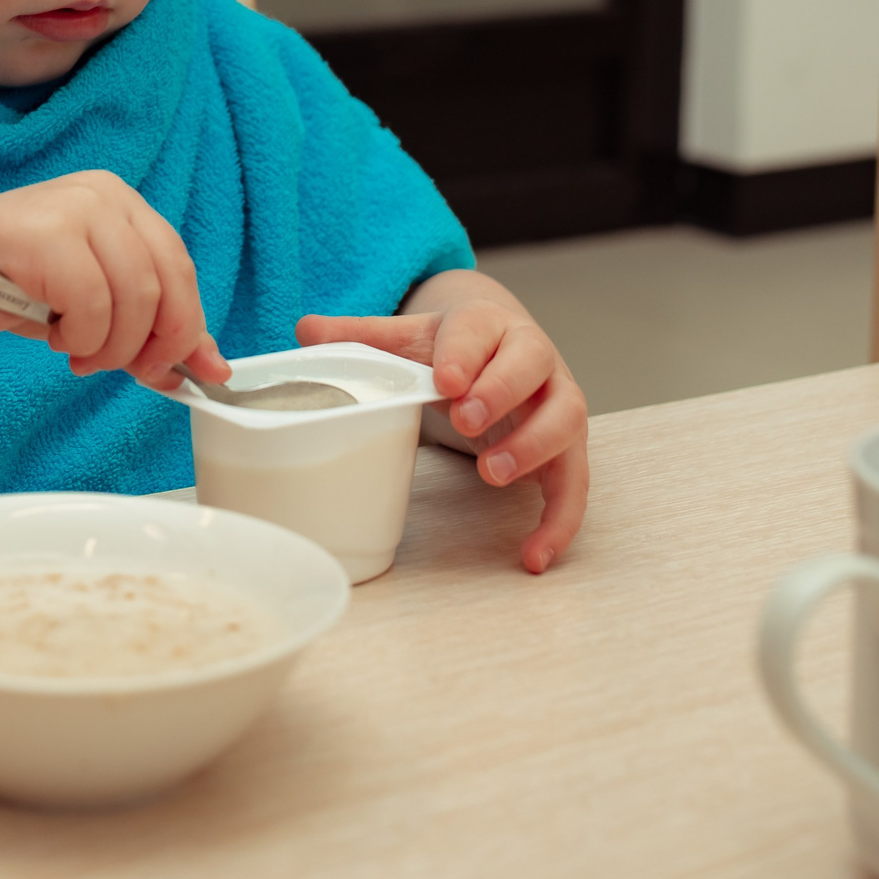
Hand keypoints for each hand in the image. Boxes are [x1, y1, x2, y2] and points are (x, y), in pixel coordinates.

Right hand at [0, 171, 231, 389]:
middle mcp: (104, 194)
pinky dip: (81, 337)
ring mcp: (73, 207)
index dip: (186, 326)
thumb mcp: (98, 304)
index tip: (180, 370)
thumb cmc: (17, 288)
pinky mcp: (44, 232)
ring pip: (134, 298)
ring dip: (111, 347)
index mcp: (123, 202)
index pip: (179, 267)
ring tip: (80, 352)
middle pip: (165, 283)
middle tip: (127, 370)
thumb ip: (153, 326)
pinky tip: (56, 336)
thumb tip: (214, 368)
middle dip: (154, 343)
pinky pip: (92, 304)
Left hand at [297, 299, 587, 573]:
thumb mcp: (408, 338)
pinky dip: (560, 520)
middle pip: (531, 365)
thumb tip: (304, 330)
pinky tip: (533, 555)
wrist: (500, 347)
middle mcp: (534, 356)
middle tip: (463, 421)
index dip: (465, 354)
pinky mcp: (567, 447)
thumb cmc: (454, 349)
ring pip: (564, 418)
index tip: (444, 380)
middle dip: (500, 392)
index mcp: (489, 323)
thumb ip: (361, 336)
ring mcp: (556, 400)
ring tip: (491, 473)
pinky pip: (574, 483)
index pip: (480, 330)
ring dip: (533, 446)